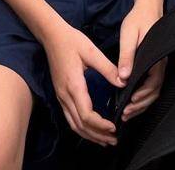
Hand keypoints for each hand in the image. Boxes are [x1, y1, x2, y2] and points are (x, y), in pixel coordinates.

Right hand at [43, 20, 120, 145]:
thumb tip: (123, 83)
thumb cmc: (71, 41)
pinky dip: (81, 127)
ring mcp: (60, 96)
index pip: (86, 115)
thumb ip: (108, 68)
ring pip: (73, 124)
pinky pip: (70, 117)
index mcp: (73, 85)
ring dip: (89, 135)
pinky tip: (91, 128)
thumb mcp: (91, 51)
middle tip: (114, 140)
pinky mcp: (60, 94)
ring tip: (105, 140)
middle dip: (97, 135)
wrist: (51, 35)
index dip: (100, 125)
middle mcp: (65, 95)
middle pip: (80, 125)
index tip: (114, 128)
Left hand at [118, 2, 164, 121]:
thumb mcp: (129, 34)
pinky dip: (143, 94)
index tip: (128, 105)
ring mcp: (159, 65)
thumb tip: (124, 77)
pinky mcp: (154, 64)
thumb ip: (127, 55)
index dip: (141, 97)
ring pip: (154, 90)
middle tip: (126, 114)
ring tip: (128, 111)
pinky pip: (151, 84)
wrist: (148, 7)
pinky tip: (132, 97)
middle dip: (140, 105)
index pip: (152, 85)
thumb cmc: (138, 19)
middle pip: (154, 92)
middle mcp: (161, 64)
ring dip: (142, 102)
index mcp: (156, 58)